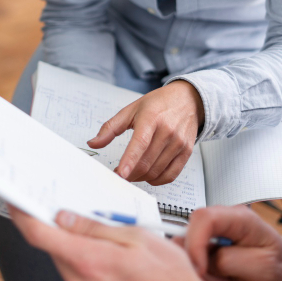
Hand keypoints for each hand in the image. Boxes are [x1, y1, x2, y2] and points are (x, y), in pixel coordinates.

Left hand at [10, 207, 242, 280]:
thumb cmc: (172, 280)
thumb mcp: (137, 237)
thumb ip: (95, 226)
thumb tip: (65, 217)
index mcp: (90, 261)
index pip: (40, 235)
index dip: (23, 216)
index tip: (17, 204)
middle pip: (56, 250)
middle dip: (66, 234)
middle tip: (91, 226)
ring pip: (68, 268)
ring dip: (82, 256)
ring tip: (117, 255)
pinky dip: (91, 274)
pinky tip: (117, 273)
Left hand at [87, 80, 203, 183]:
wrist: (188, 99)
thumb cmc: (158, 104)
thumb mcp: (131, 109)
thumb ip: (110, 128)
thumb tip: (93, 143)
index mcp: (151, 118)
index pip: (140, 143)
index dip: (129, 160)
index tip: (120, 173)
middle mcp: (167, 131)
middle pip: (147, 162)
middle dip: (130, 174)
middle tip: (119, 175)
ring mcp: (178, 143)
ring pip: (157, 171)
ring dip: (140, 178)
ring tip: (132, 174)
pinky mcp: (187, 152)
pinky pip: (171, 175)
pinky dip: (157, 180)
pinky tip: (148, 176)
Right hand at [181, 205, 281, 280]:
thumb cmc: (279, 268)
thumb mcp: (263, 267)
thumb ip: (230, 260)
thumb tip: (204, 261)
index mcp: (240, 218)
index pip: (204, 218)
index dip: (196, 243)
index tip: (201, 268)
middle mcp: (223, 221)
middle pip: (189, 231)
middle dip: (196, 259)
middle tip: (215, 278)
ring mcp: (214, 233)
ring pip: (185, 246)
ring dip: (198, 268)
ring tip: (222, 279)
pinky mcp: (207, 246)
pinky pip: (190, 257)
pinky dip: (200, 273)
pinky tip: (218, 278)